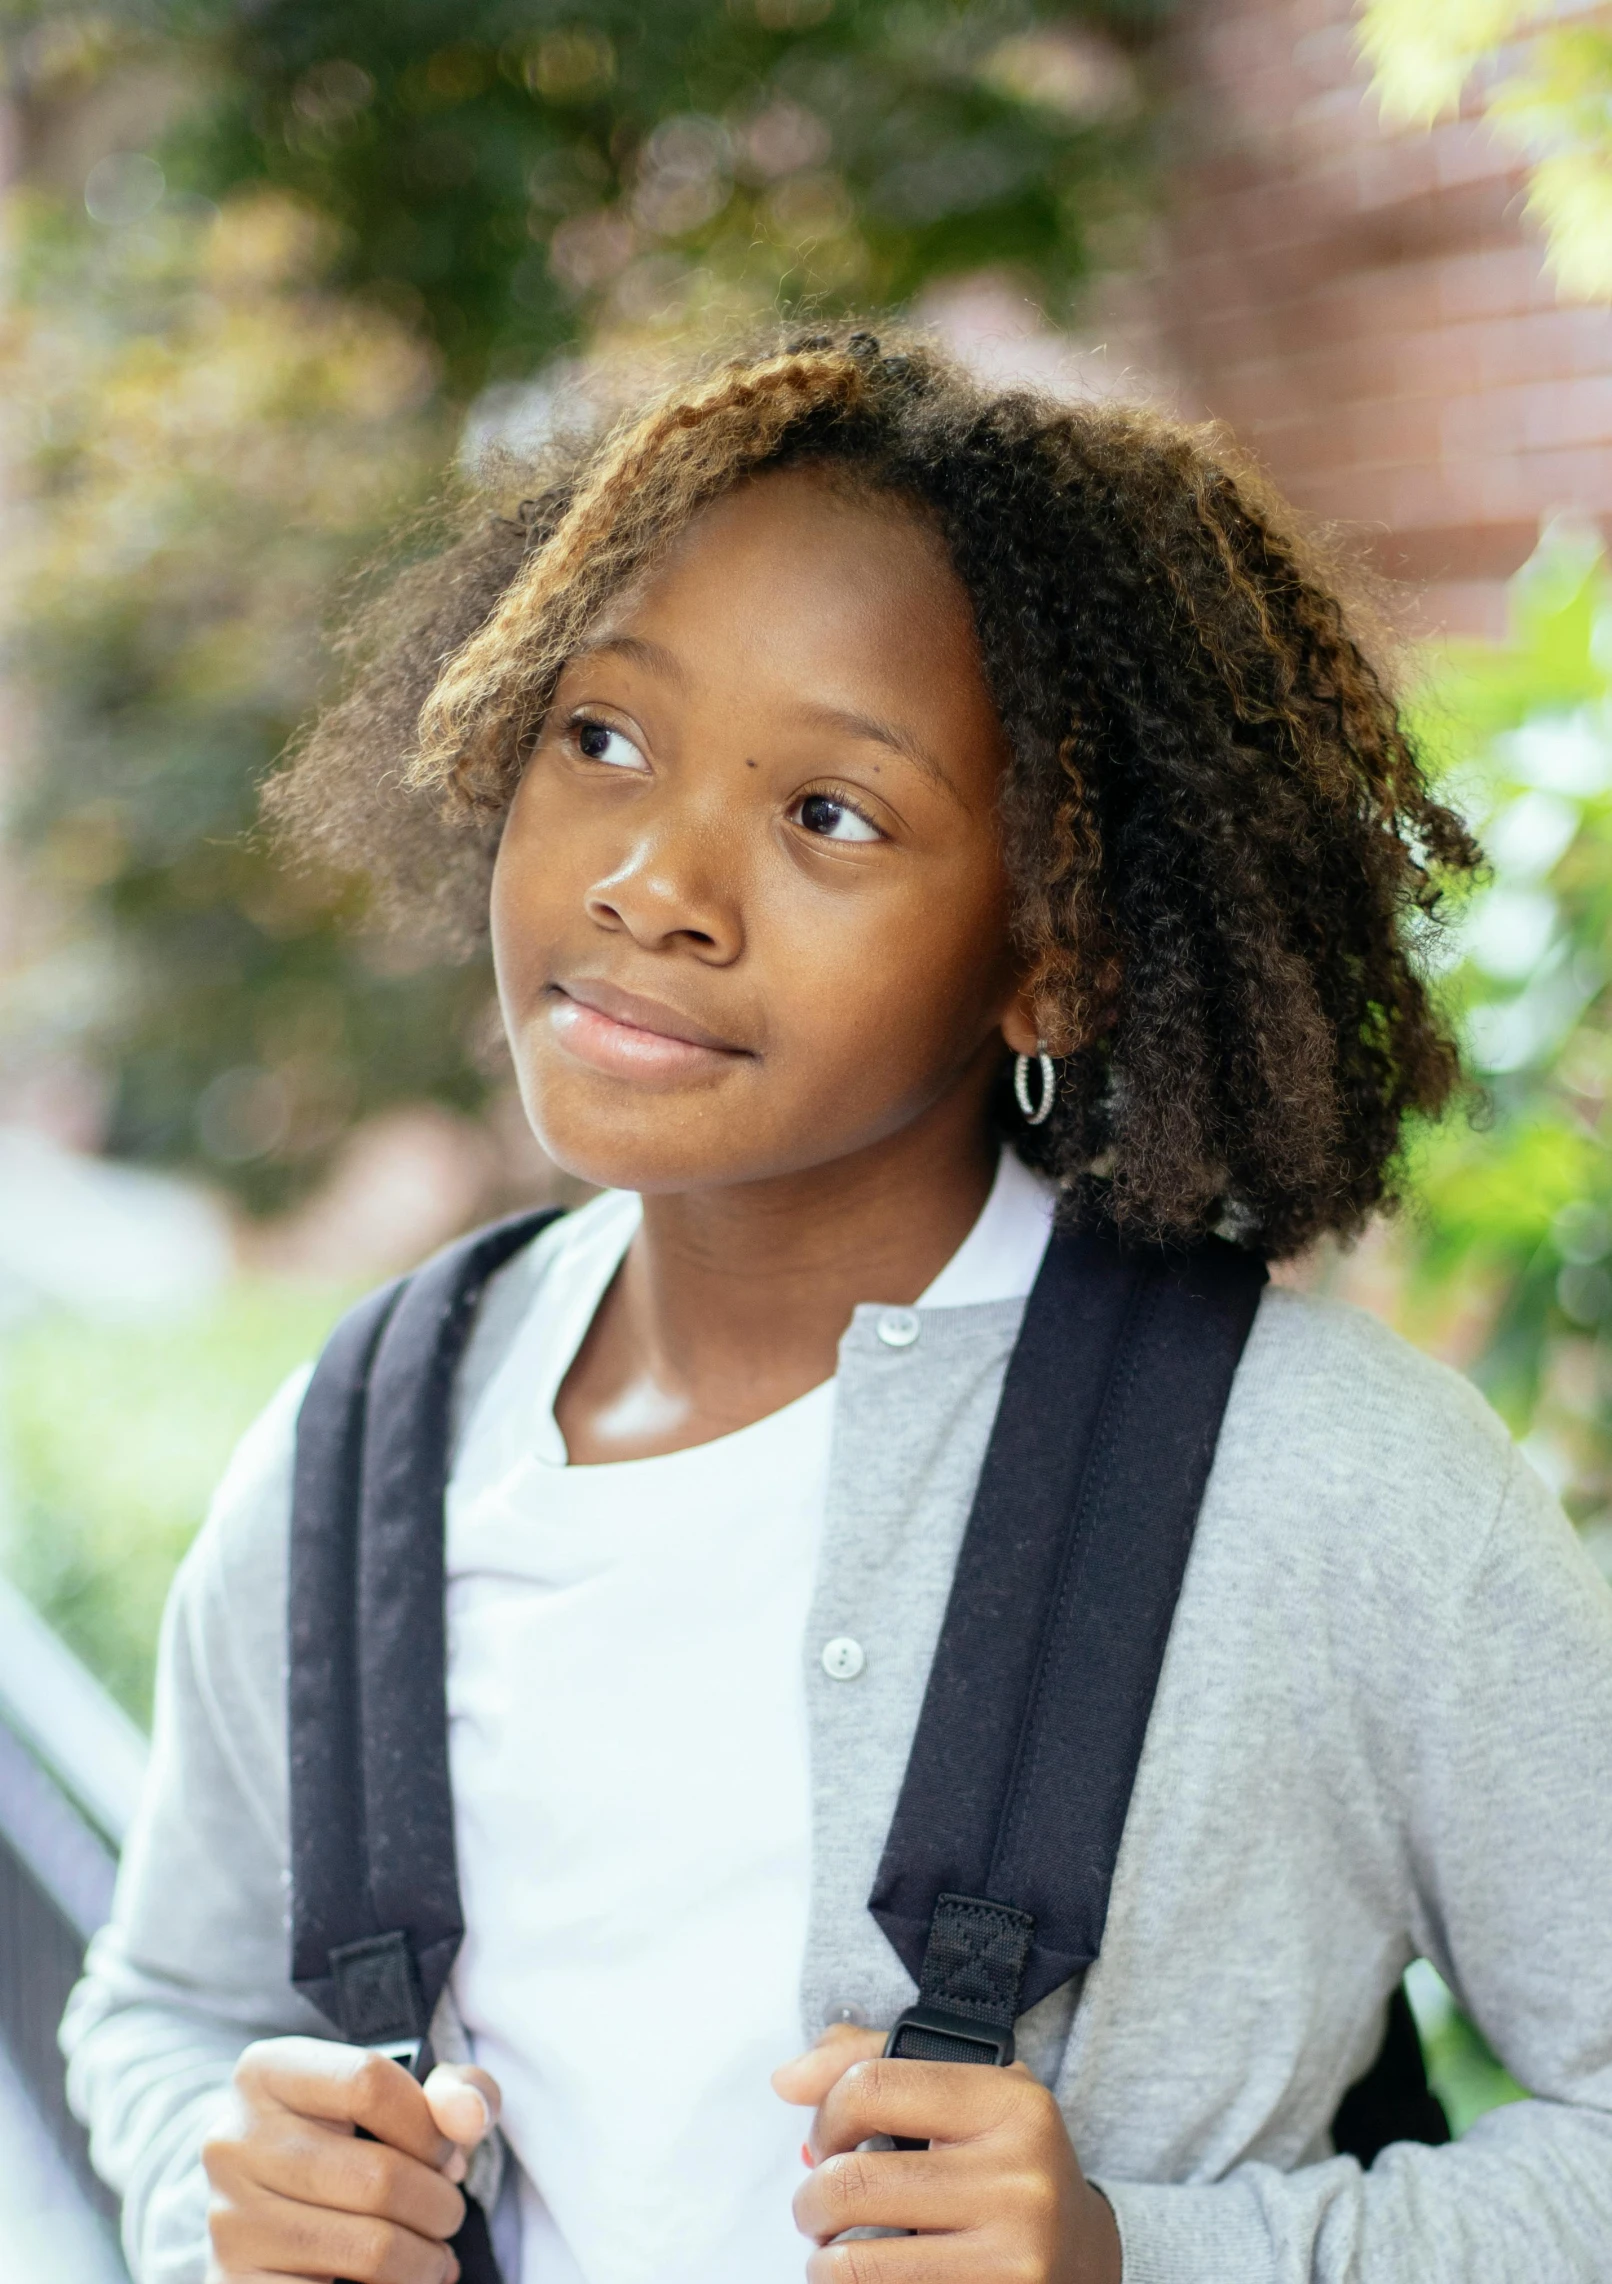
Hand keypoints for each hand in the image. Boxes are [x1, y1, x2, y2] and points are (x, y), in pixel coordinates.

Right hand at [203, 2035, 499, 2282]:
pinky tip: (399, 2283)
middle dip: (438, 2203)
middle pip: (379, 2175)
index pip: (369, 2082)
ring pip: (370, 2248)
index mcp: (265, 2073)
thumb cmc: (350, 2142)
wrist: (269, 2209)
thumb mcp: (400, 2096)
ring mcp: (229, 2219)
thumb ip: (455, 2089)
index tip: (448, 2154)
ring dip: (424, 2259)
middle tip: (446, 2213)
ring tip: (432, 2254)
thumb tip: (471, 2117)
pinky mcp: (234, 2283)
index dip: (430, 2126)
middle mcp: (233, 2141)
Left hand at [773, 2025, 1120, 2282]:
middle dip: (811, 2202)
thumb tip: (785, 2080)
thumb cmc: (1004, 2162)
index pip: (870, 2086)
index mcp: (1008, 2102)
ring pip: (855, 2263)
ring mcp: (1012, 2255)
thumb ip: (871, 2058)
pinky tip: (872, 2278)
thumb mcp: (965, 2090)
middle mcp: (1017, 2177)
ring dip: (824, 2262)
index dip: (826, 2115)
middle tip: (818, 2209)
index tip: (829, 2137)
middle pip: (851, 2182)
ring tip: (835, 2252)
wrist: (1086, 2256)